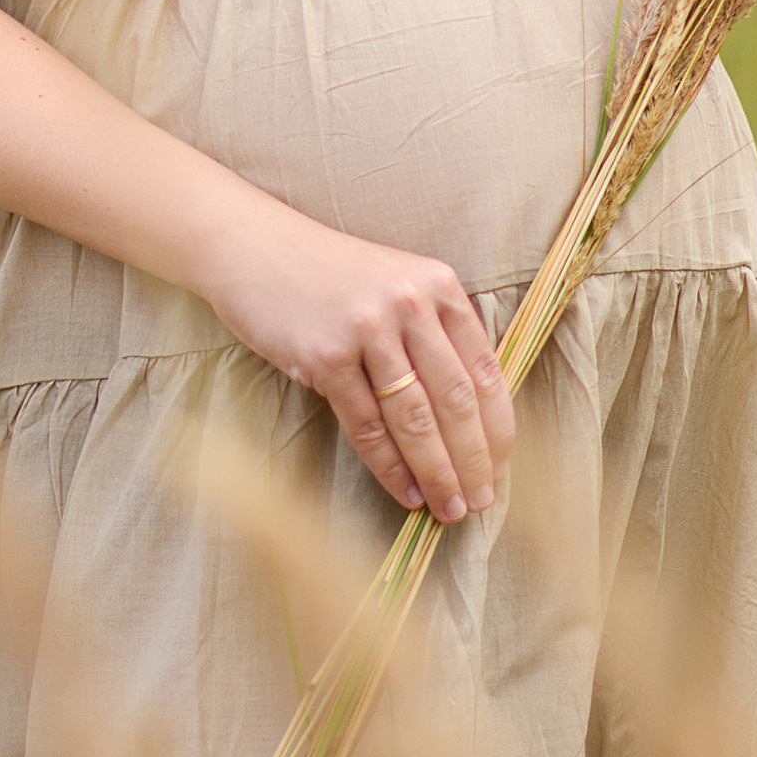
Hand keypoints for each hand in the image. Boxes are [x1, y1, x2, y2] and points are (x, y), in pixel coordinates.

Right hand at [203, 197, 513, 524]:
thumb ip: (435, 333)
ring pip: (415, 419)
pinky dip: (390, 467)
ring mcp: (367, 329)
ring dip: (437, 473)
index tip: (501, 470)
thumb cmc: (330, 275)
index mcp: (438, 284)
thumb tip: (473, 419)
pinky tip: (406, 493)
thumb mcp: (396, 285)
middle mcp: (409, 302)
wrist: (254, 248)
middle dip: (473, 461)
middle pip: (455, 400)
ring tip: (450, 508)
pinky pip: (367, 425)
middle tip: (481, 502)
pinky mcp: (326, 356)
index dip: (497, 429)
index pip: (484, 370)